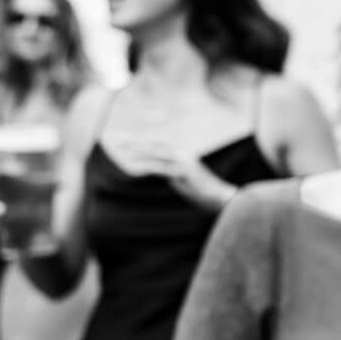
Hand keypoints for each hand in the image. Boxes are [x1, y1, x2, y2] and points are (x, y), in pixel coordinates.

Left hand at [107, 138, 235, 209]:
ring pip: (156, 153)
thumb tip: (160, 173)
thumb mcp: (184, 182)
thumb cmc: (205, 194)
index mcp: (183, 156)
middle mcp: (184, 155)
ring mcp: (185, 162)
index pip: (158, 146)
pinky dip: (146, 167)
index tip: (126, 140)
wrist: (222, 199)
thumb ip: (171, 174)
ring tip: (122, 149)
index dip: (142, 142)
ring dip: (138, 151)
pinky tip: (133, 168)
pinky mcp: (184, 171)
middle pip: (155, 145)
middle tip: (118, 139)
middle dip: (135, 142)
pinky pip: (160, 168)